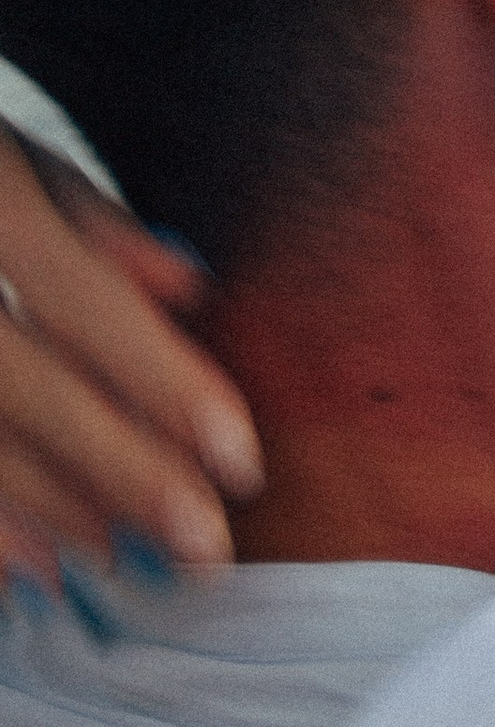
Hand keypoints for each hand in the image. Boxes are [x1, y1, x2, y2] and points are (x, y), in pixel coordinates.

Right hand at [0, 135, 261, 578]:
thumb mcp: (13, 154)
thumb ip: (92, 219)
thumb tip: (187, 287)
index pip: (80, 300)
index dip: (162, 382)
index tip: (240, 460)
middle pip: (20, 387)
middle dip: (115, 471)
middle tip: (201, 544)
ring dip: (41, 509)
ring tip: (116, 555)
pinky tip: (23, 572)